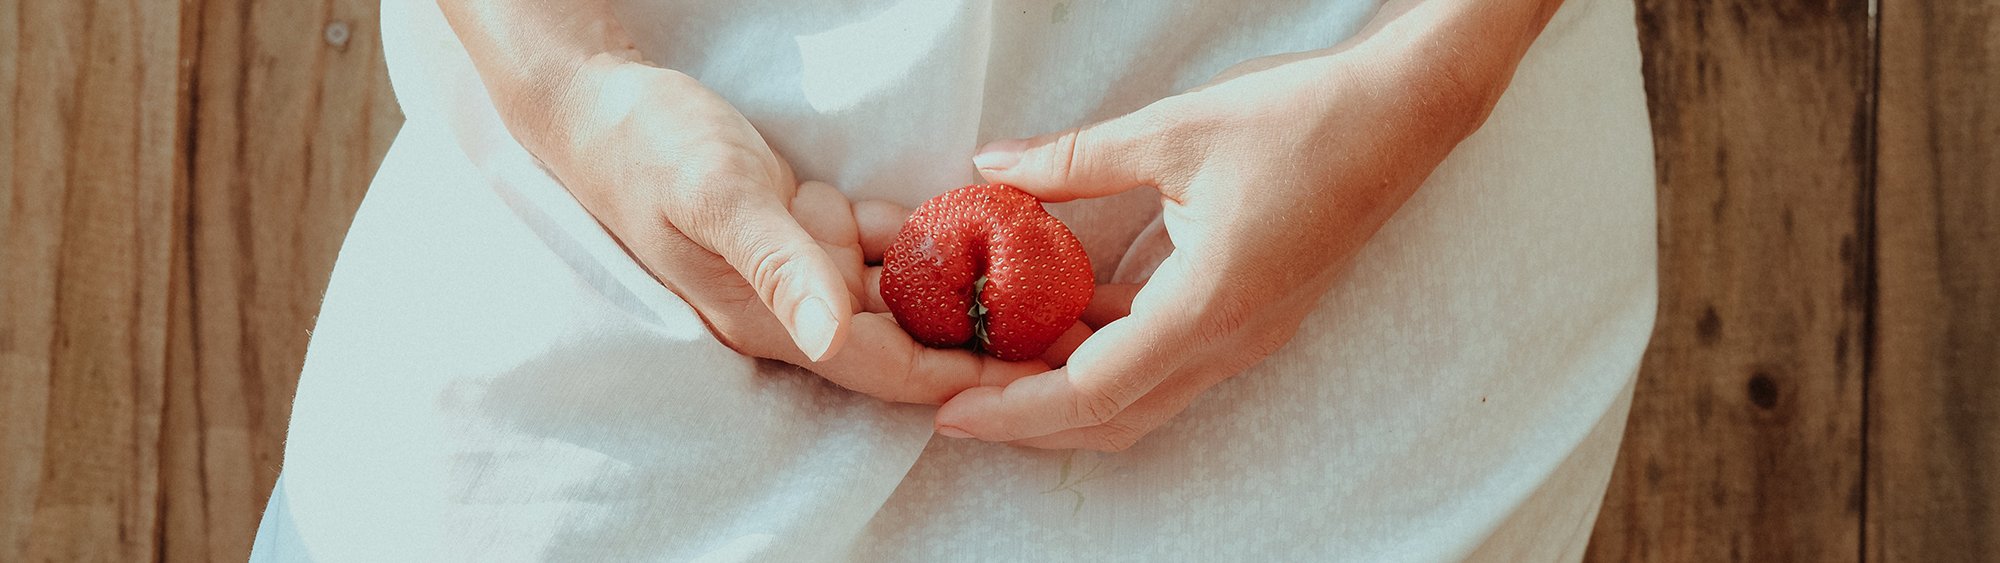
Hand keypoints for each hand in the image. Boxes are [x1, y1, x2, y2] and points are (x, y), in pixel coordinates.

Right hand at [437, 0, 1052, 402]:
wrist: (597, 103)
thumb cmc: (646, 150)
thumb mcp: (716, 198)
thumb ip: (778, 266)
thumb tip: (831, 337)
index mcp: (774, 316)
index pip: (889, 366)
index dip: (964, 375)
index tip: (1039, 373)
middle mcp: (798, 303)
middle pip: (911, 339)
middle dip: (985, 339)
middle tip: (1070, 322)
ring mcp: (805, 263)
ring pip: (908, 289)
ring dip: (973, 286)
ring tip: (1051, 277)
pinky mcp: (809, 222)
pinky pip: (891, 239)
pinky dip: (938, 231)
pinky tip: (993, 219)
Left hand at [931, 1, 1556, 448]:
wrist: (1402, 114)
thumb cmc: (1301, 120)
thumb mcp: (1171, 132)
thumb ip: (1072, 160)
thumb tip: (991, 167)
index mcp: (1208, 307)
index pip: (1092, 391)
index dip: (1014, 410)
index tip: (950, 412)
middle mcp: (1229, 341)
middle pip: (1112, 417)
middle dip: (1028, 419)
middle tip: (955, 398)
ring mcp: (1246, 336)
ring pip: (1140, 397)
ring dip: (1066, 391)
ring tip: (993, 362)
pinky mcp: (1250, 317)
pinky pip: (1165, 362)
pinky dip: (1106, 356)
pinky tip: (1058, 318)